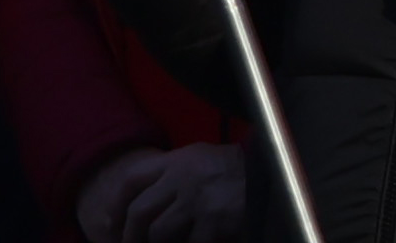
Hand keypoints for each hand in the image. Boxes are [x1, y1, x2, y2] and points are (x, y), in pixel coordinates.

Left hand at [81, 143, 247, 242]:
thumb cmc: (243, 172)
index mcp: (182, 159)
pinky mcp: (217, 219)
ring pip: (158, 232)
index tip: (111, 223)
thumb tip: (143, 207)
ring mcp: (201, 198)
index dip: (116, 204)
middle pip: (139, 211)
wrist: (284, 170)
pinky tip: (197, 241)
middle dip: (130, 237)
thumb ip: (177, 176)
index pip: (133, 179)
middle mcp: (186, 175)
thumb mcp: (207, 161)